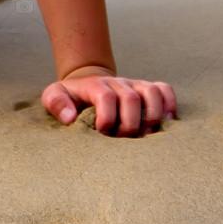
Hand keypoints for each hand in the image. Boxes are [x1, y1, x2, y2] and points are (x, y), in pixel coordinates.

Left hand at [41, 65, 177, 136]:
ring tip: (145, 136)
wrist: (87, 83)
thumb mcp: (54, 96)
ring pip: (152, 92)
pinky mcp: (147, 90)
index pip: (105, 96)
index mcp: (95, 85)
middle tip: (123, 140)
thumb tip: (70, 117)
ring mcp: (134, 85)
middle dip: (129, 124)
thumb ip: (56, 103)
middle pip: (131, 98)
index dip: (106, 118)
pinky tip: (165, 123)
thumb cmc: (72, 97)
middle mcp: (117, 83)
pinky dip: (169, 105)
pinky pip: (165, 90)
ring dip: (152, 117)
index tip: (102, 133)